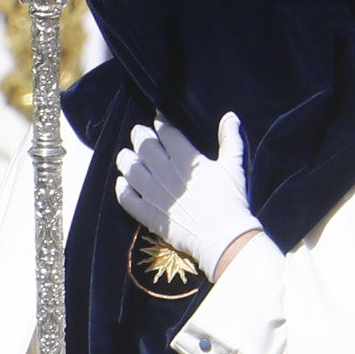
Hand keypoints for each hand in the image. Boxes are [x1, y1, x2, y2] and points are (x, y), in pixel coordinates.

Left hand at [117, 113, 260, 274]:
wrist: (223, 238)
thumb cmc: (231, 200)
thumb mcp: (233, 167)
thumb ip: (230, 139)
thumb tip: (230, 116)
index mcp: (185, 159)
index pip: (166, 132)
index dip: (160, 121)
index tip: (158, 118)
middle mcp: (165, 172)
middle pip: (144, 146)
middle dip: (139, 135)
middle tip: (139, 133)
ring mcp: (153, 193)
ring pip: (130, 168)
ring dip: (126, 159)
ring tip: (126, 155)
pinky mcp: (147, 213)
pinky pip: (125, 197)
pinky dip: (121, 188)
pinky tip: (123, 183)